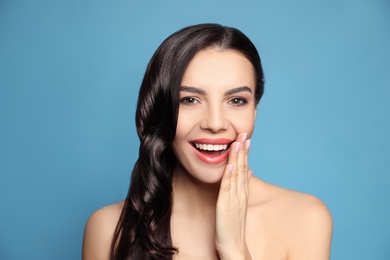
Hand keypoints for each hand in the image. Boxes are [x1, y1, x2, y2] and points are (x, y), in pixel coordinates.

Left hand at [215, 133, 251, 259]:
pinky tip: (230, 164)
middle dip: (242, 150)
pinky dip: (229, 175)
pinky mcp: (225, 206)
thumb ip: (242, 187)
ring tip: (238, 142)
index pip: (245, 168)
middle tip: (243, 133)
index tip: (245, 138)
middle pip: (242, 167)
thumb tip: (248, 172)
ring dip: (237, 157)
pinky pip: (227, 188)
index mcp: (242, 192)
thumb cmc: (233, 225)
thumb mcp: (239, 203)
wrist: (234, 246)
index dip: (244, 153)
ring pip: (236, 174)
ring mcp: (234, 199)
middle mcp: (240, 193)